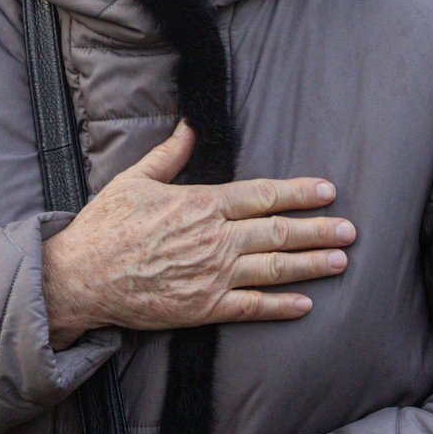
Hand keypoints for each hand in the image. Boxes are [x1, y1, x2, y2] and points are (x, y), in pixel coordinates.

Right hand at [40, 124, 351, 347]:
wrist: (82, 276)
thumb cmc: (106, 226)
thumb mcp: (135, 180)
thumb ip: (169, 154)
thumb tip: (189, 125)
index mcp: (201, 204)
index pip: (262, 195)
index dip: (298, 193)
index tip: (327, 191)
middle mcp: (215, 239)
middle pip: (278, 232)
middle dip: (318, 230)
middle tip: (350, 229)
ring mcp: (212, 276)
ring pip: (273, 268)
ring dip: (311, 264)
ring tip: (341, 261)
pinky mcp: (204, 308)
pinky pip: (252, 307)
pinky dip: (281, 306)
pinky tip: (306, 303)